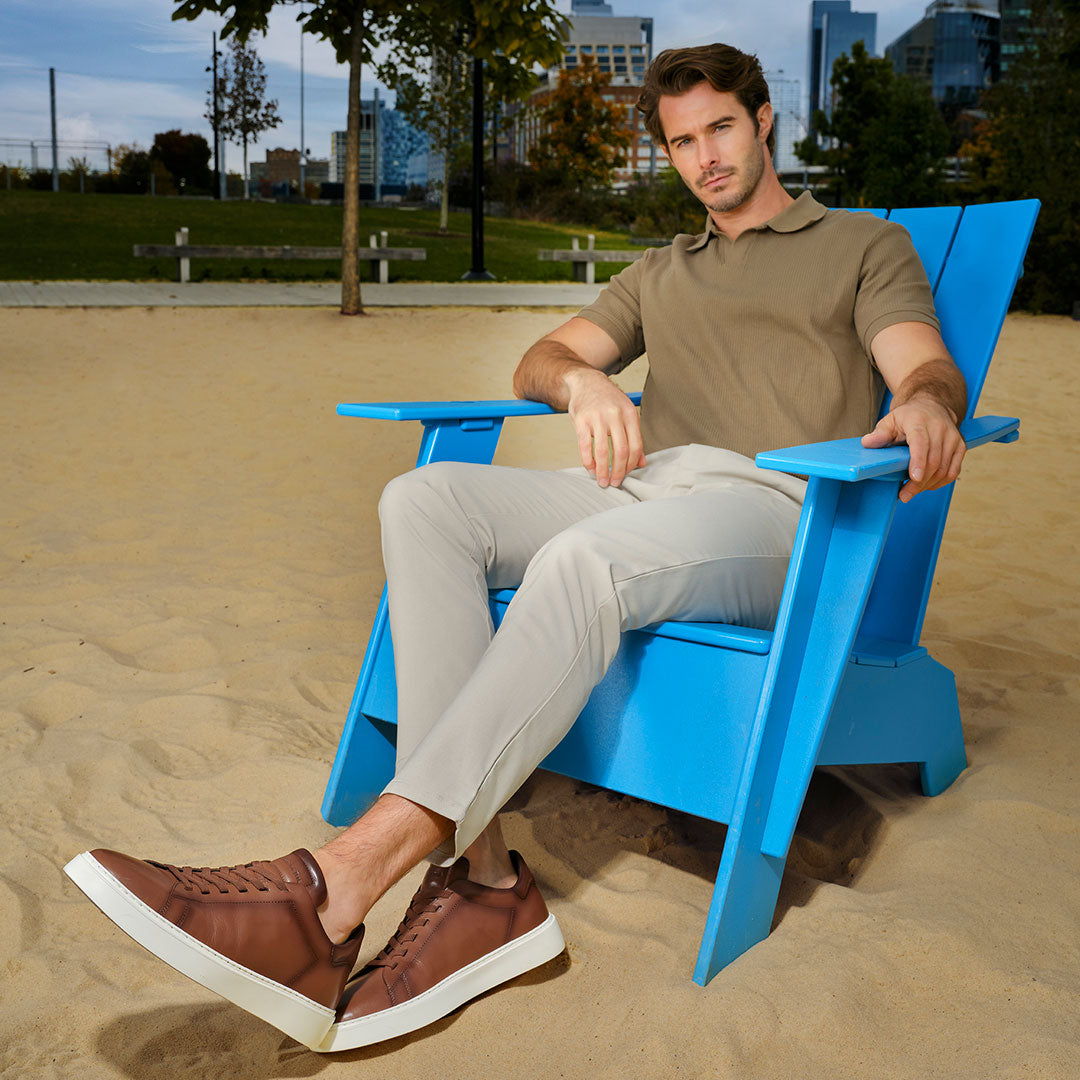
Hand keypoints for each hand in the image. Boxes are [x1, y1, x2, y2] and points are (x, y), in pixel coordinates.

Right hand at [565, 368, 645, 487]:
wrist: (587, 382)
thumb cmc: (608, 401)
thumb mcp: (625, 414)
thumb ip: (634, 438)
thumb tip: (641, 463)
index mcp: (629, 414)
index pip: (635, 445)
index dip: (632, 464)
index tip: (626, 474)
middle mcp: (615, 415)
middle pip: (621, 450)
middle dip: (618, 471)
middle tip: (615, 483)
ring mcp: (597, 418)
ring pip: (602, 451)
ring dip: (602, 470)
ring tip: (602, 481)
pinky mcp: (581, 420)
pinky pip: (585, 446)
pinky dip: (588, 462)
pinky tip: (591, 469)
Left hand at [861, 398, 964, 502]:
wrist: (932, 406)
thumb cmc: (908, 416)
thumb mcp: (890, 420)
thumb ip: (880, 433)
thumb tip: (867, 443)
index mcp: (919, 421)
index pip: (921, 443)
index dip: (918, 461)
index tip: (914, 477)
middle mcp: (940, 429)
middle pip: (932, 461)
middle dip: (918, 483)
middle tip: (904, 495)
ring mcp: (953, 438)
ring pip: (943, 469)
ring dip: (927, 485)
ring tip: (911, 492)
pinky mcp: (960, 446)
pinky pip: (952, 471)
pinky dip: (940, 482)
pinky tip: (926, 485)